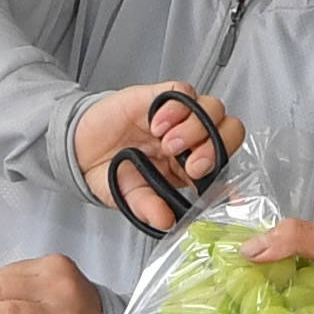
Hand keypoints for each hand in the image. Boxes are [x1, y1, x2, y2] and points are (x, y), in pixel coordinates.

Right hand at [70, 84, 229, 214]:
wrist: (81, 148)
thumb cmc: (112, 170)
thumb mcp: (129, 197)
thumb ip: (149, 207)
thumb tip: (167, 221)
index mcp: (190, 168)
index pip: (225, 166)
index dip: (231, 179)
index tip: (229, 196)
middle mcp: (192, 140)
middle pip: (229, 131)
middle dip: (216, 149)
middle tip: (191, 165)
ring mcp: (180, 117)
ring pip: (213, 109)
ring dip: (196, 128)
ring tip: (167, 144)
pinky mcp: (162, 98)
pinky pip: (185, 92)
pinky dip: (177, 109)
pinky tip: (156, 124)